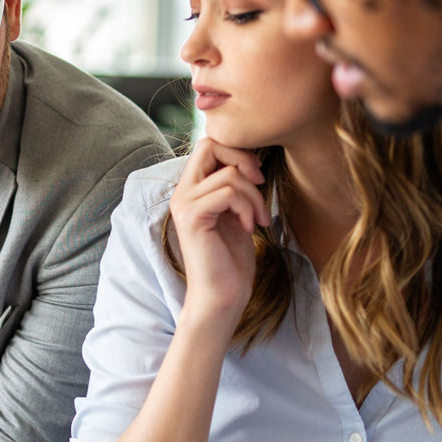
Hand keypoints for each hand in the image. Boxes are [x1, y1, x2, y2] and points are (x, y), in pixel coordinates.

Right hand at [167, 137, 267, 321]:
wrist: (222, 295)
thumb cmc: (231, 260)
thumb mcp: (235, 214)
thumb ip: (234, 186)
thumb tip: (252, 159)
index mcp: (190, 190)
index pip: (209, 145)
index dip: (237, 152)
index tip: (257, 177)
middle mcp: (181, 193)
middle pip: (210, 145)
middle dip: (243, 159)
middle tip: (260, 183)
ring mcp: (184, 204)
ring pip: (229, 175)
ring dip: (254, 196)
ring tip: (258, 220)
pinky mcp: (192, 218)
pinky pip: (228, 193)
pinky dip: (247, 208)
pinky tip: (248, 228)